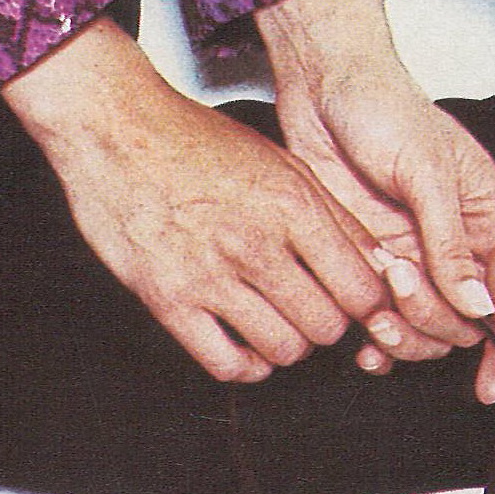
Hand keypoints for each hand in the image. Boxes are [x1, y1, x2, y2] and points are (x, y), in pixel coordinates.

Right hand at [1, 19, 398, 384]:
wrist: (116, 128)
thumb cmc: (197, 139)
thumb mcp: (280, 161)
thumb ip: (332, 214)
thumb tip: (378, 263)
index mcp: (291, 203)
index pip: (362, 287)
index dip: (368, 304)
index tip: (356, 303)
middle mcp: (256, 242)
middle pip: (327, 325)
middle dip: (328, 324)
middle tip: (314, 310)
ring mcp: (211, 275)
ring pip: (284, 350)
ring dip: (288, 344)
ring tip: (278, 322)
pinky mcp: (169, 300)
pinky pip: (227, 365)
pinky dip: (246, 366)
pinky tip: (244, 343)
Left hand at [257, 0, 494, 402]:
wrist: (322, 88)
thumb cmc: (385, 107)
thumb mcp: (425, 172)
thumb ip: (451, 244)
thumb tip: (480, 307)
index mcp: (490, 221)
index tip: (492, 384)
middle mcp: (457, 248)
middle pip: (465, 326)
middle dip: (433, 322)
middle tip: (399, 284)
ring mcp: (416, 258)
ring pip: (425, 333)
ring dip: (402, 333)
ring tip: (374, 305)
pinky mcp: (376, 263)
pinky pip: (386, 323)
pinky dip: (376, 340)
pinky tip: (362, 338)